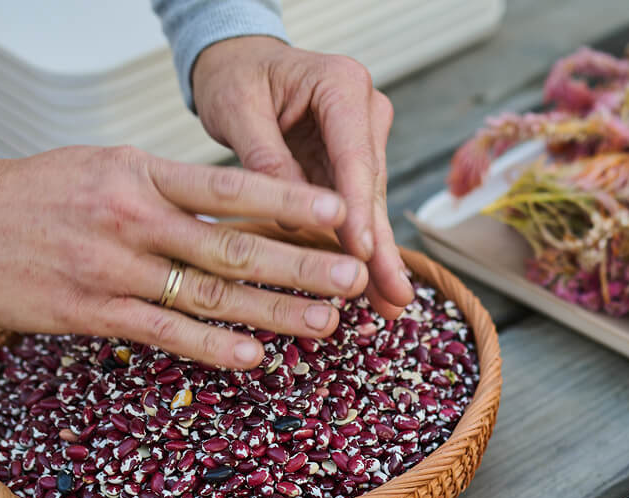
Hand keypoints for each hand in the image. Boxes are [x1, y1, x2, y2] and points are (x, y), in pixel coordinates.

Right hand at [0, 146, 369, 368]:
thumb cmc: (32, 194)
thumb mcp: (102, 168)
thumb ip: (165, 189)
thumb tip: (235, 209)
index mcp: (140, 171)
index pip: (229, 186)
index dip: (289, 200)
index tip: (340, 211)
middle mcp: (133, 217)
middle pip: (233, 243)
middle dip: (301, 262)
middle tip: (354, 275)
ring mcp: (112, 267)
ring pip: (208, 292)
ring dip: (272, 310)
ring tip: (325, 323)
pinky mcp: (89, 310)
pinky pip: (163, 332)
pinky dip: (212, 346)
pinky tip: (254, 357)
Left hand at [191, 36, 413, 317]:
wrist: (239, 64)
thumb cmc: (235, 77)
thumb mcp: (236, 109)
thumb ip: (265, 158)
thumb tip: (291, 216)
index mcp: (340, 84)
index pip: (354, 155)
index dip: (358, 208)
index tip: (361, 252)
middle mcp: (364, 109)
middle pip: (371, 187)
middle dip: (379, 245)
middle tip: (393, 296)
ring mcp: (364, 137)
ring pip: (370, 205)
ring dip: (376, 256)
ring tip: (389, 303)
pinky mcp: (353, 163)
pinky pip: (356, 210)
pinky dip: (359, 247)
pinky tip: (374, 285)